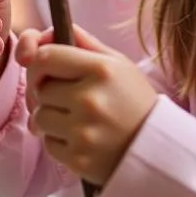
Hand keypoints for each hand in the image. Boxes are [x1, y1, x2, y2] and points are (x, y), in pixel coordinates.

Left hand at [19, 24, 157, 185]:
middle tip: (65, 98)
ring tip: (75, 119)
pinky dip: (58, 141)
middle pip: (39, 89)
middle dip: (47, 92)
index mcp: (100, 69)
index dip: (37, 62)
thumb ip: (80, 41)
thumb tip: (39, 37)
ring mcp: (83, 132)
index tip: (45, 71)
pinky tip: (79, 138)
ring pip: (40, 117)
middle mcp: (90, 99)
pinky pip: (48, 144)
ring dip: (50, 118)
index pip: (44, 57)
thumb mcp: (116, 62)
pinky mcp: (79, 159)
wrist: (159, 150)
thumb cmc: (133, 100)